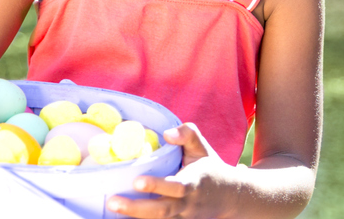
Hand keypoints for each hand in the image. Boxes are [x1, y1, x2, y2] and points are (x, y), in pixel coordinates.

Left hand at [107, 123, 240, 218]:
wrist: (231, 198)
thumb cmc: (210, 169)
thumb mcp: (203, 149)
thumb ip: (188, 134)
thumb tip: (167, 133)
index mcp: (193, 183)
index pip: (176, 187)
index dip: (157, 186)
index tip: (137, 182)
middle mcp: (187, 204)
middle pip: (161, 210)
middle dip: (136, 208)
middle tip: (113, 202)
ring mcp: (183, 218)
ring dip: (135, 217)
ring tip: (113, 210)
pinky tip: (122, 218)